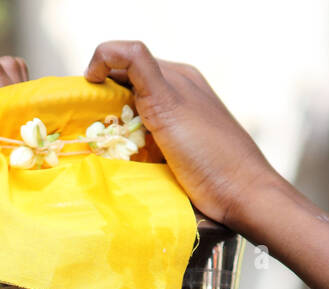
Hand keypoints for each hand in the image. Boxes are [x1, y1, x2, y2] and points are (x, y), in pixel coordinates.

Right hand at [84, 40, 279, 231]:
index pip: (127, 61)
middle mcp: (178, 96)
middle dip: (106, 104)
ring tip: (108, 147)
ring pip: (136, 118)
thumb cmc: (208, 151)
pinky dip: (131, 149)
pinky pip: (147, 143)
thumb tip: (106, 51)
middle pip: (129, 90)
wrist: (242, 196)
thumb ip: (139, 68)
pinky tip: (128, 162)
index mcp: (176, 77)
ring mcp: (179, 126)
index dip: (101, 73)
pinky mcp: (179, 154)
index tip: (85, 99)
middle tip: (92, 128)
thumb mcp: (168, 101)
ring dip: (117, 130)